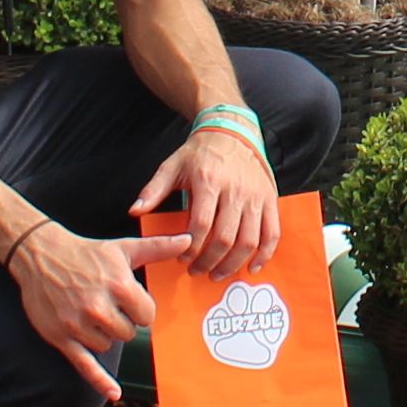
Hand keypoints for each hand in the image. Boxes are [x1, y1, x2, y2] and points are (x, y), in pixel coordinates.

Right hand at [6, 218, 169, 398]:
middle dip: (121, 322)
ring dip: (104, 334)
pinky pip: (85, 365)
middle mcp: (99, 307)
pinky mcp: (62, 338)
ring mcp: (79, 324)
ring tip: (89, 311)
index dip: (139, 309)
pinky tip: (115, 393)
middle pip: (128, 333)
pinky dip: (101, 381)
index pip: (146, 316)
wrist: (41, 255)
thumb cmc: (87, 253)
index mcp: (119, 285)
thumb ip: (158, 248)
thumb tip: (188, 240)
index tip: (127, 299)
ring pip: (108, 346)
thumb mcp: (123, 249)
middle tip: (106, 303)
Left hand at [133, 119, 282, 282]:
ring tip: (217, 273)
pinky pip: (272, 232)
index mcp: (209, 181)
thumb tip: (134, 210)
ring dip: (233, 264)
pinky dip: (265, 254)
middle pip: (225, 237)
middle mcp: (235, 189)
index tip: (182, 259)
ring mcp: (255, 196)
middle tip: (197, 271)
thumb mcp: (172, 166)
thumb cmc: (200, 153)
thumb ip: (153, 190)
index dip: (191, 247)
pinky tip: (252, 266)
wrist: (232, 133)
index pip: (201, 224)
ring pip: (249, 240)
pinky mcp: (269, 199)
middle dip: (209, 261)